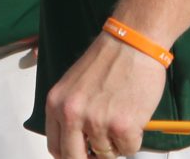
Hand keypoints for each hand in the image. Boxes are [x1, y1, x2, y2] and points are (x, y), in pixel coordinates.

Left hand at [45, 32, 167, 158]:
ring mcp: (96, 122)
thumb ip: (72, 112)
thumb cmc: (109, 59)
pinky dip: (133, 139)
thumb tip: (79, 142)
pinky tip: (134, 117)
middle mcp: (72, 115)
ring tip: (122, 116)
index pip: (55, 147)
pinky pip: (128, 149)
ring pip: (106, 154)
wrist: (132, 42)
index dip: (70, 155)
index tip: (81, 154)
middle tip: (102, 152)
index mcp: (57, 104)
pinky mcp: (122, 127)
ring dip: (116, 143)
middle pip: (74, 158)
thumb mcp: (75, 85)